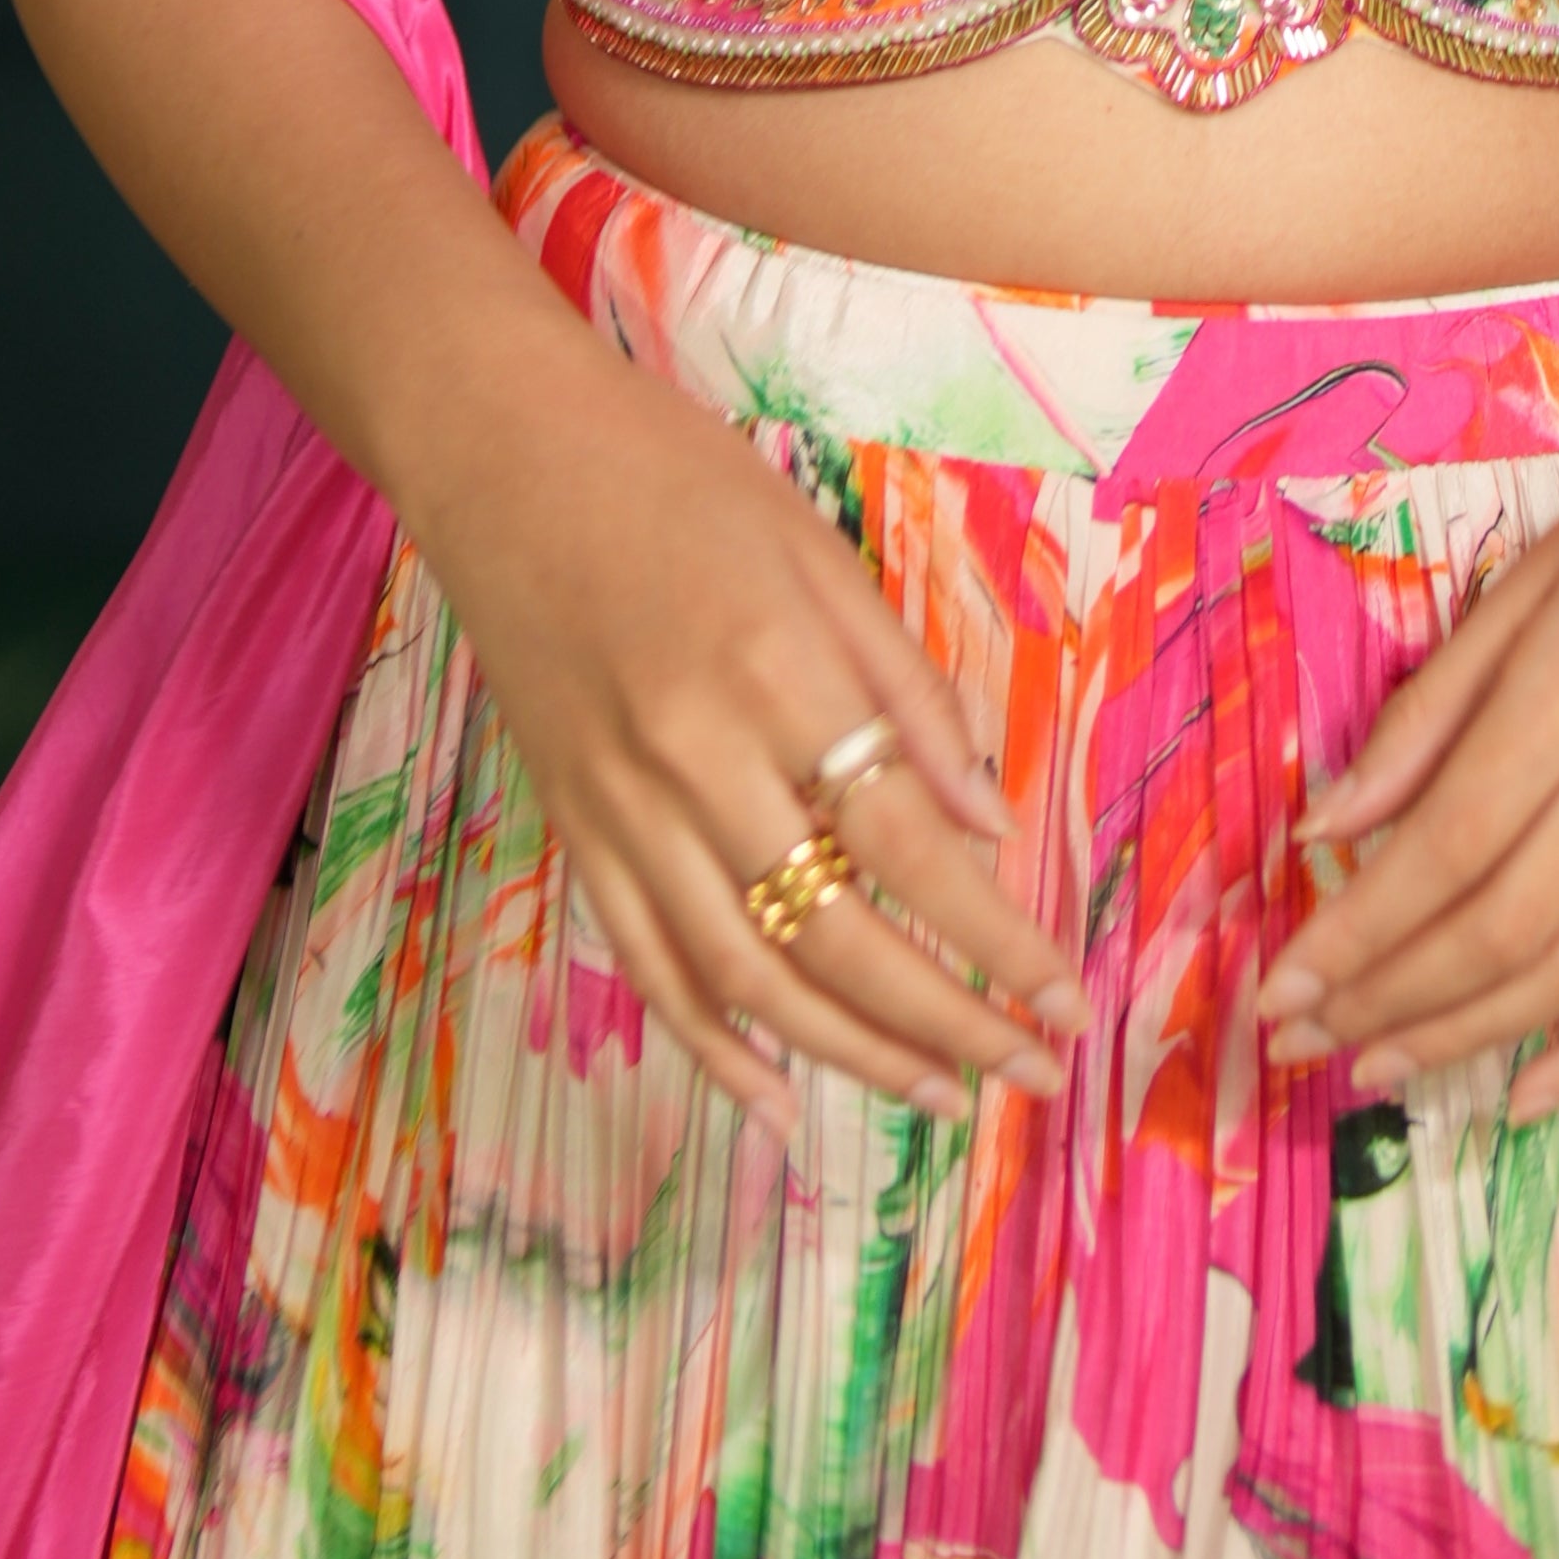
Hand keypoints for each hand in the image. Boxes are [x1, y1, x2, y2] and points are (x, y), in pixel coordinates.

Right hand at [413, 319, 1084, 1142]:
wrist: (497, 453)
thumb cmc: (674, 477)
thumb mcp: (818, 551)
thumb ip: (905, 691)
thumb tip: (988, 824)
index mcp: (773, 672)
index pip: (905, 842)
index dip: (993, 934)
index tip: (1061, 995)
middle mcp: (691, 758)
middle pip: (834, 935)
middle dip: (944, 1022)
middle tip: (1027, 1072)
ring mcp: (618, 808)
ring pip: (743, 977)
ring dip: (850, 1056)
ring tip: (939, 1096)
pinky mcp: (570, 830)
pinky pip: (646, 968)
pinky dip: (713, 1050)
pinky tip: (780, 1106)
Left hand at [1252, 382, 1558, 1124]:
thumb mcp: (1524, 584)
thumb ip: (1428, 713)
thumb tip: (1327, 827)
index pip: (1446, 843)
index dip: (1353, 930)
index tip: (1279, 983)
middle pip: (1501, 924)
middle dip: (1387, 995)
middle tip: (1303, 1038)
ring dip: (1463, 1035)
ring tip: (1376, 1063)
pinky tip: (1517, 1093)